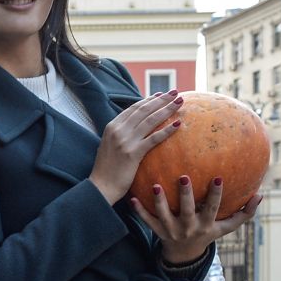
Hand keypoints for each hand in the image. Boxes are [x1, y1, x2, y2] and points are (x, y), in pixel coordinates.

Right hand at [89, 90, 184, 204]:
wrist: (101, 187)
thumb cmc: (107, 170)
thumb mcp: (110, 146)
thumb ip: (121, 135)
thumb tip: (136, 128)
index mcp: (112, 127)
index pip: (134, 108)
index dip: (149, 100)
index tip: (162, 95)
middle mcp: (118, 131)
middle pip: (144, 110)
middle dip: (161, 100)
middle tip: (175, 93)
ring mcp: (125, 141)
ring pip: (150, 120)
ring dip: (167, 109)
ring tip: (180, 102)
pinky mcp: (132, 153)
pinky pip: (153, 138)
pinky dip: (166, 130)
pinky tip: (178, 125)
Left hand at [141, 177, 262, 265]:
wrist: (184, 254)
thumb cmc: (209, 233)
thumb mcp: (227, 227)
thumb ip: (244, 213)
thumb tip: (261, 195)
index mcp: (206, 225)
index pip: (212, 208)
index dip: (215, 195)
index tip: (218, 177)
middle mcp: (188, 228)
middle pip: (187, 211)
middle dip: (186, 195)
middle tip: (183, 177)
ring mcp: (171, 230)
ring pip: (164, 216)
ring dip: (159, 202)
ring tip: (156, 185)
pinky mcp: (157, 232)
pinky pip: (147, 221)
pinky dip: (140, 211)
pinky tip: (133, 198)